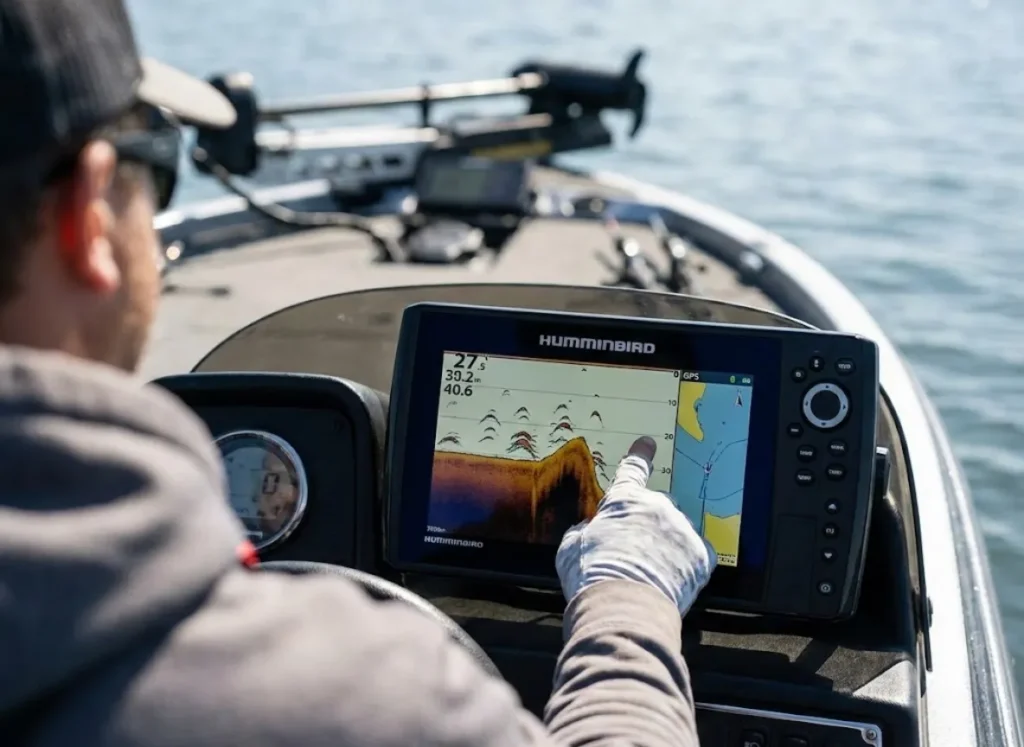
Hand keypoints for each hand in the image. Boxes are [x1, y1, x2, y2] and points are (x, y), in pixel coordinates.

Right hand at [556, 436, 717, 614]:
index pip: (632, 471)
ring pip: (675, 531)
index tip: (647, 444)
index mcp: (624, 499)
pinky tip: (669, 579)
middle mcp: (657, 506)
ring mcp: (682, 529)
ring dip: (665, 546)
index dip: (639, 455)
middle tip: (631, 554)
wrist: (625, 608)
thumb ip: (582, 532)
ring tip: (648, 575)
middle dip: (645, 526)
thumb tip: (586, 532)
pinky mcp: (701, 555)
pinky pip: (695, 553)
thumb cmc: (592, 576)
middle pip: (654, 509)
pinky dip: (684, 563)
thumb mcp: (571, 548)